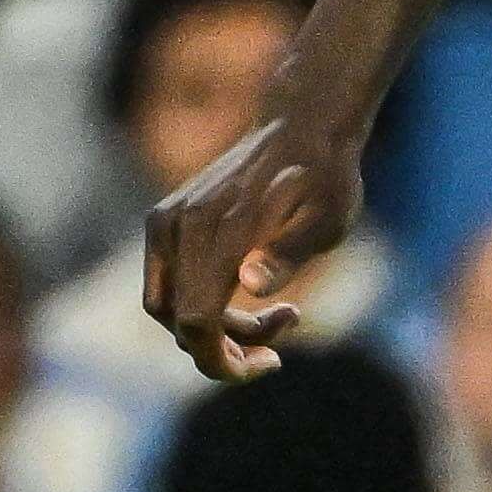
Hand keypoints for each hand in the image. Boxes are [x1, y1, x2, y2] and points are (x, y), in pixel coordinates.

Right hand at [138, 110, 358, 382]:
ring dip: (217, 327)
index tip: (268, 365)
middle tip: (285, 331)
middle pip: (178, 323)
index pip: (195, 322)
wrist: (300, 126)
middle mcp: (178, 226)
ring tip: (283, 313)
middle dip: (226, 347)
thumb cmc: (324, 178)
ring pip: (168, 306)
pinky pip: (168, 283)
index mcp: (217, 231)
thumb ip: (288, 253)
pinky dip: (202, 302)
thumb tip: (248, 283)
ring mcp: (166, 222)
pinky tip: (253, 290)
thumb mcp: (325, 220)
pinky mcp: (166, 220)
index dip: (222, 361)